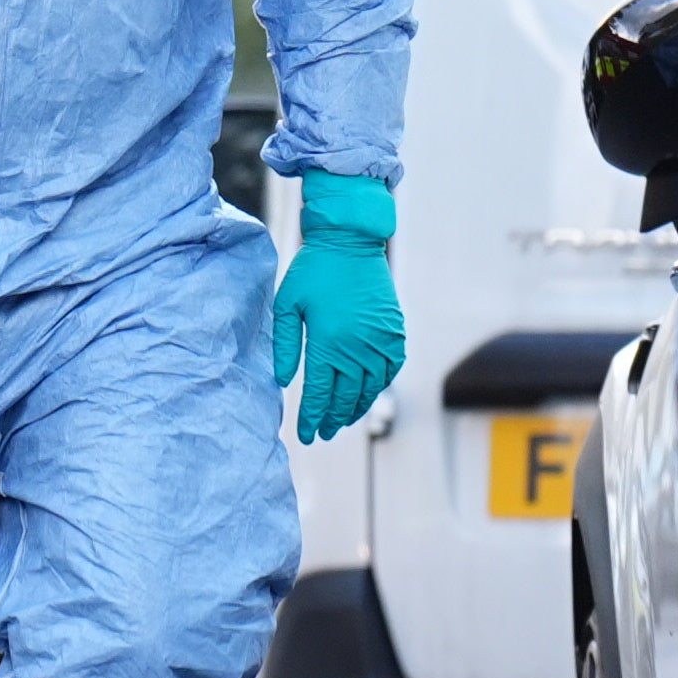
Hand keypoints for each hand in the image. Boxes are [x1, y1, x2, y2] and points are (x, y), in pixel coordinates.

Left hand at [269, 174, 405, 444]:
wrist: (351, 242)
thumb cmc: (314, 271)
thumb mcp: (288, 305)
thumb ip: (286, 346)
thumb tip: (284, 381)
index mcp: (329, 343)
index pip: (320, 395)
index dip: (312, 418)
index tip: (306, 435)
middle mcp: (358, 348)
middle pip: (346, 398)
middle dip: (332, 420)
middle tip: (321, 433)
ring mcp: (380, 341)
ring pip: (370, 389)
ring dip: (356, 409)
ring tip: (341, 421)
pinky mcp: (394, 332)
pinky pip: (389, 370)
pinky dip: (378, 386)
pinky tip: (367, 393)